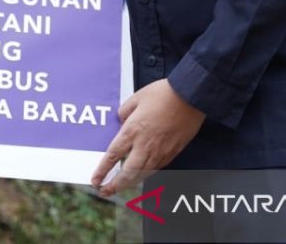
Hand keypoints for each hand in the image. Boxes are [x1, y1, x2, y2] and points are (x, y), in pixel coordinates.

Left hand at [91, 79, 204, 197]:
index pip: (113, 156)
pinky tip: (140, 174)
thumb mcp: (136, 98)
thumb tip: (121, 121)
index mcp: (132, 131)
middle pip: (127, 173)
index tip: (95, 180)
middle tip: (105, 191)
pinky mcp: (172, 153)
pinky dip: (145, 175)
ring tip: (120, 186)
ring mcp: (160, 152)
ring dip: (129, 183)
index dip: (102, 171)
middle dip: (115, 185)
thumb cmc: (163, 95)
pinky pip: (155, 169)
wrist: (190, 98)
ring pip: (142, 175)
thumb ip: (124, 112)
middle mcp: (145, 146)